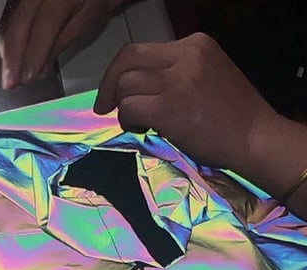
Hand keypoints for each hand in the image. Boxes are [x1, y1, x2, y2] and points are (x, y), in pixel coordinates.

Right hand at [0, 0, 122, 89]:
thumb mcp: (85, 19)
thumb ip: (62, 42)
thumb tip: (41, 68)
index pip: (44, 26)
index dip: (34, 54)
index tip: (28, 77)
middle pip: (20, 22)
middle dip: (13, 57)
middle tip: (10, 82)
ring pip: (9, 20)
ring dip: (7, 50)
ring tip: (8, 74)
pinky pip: (9, 18)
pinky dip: (7, 39)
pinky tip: (8, 57)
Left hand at [93, 33, 279, 171]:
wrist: (254, 137)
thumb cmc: (231, 115)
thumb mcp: (207, 75)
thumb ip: (176, 72)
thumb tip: (138, 85)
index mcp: (195, 44)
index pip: (141, 50)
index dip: (120, 71)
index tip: (114, 92)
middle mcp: (185, 55)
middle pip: (127, 60)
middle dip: (109, 85)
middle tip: (105, 107)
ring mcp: (177, 80)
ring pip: (126, 85)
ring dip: (122, 107)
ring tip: (138, 122)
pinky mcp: (169, 107)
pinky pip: (129, 108)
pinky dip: (127, 120)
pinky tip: (141, 129)